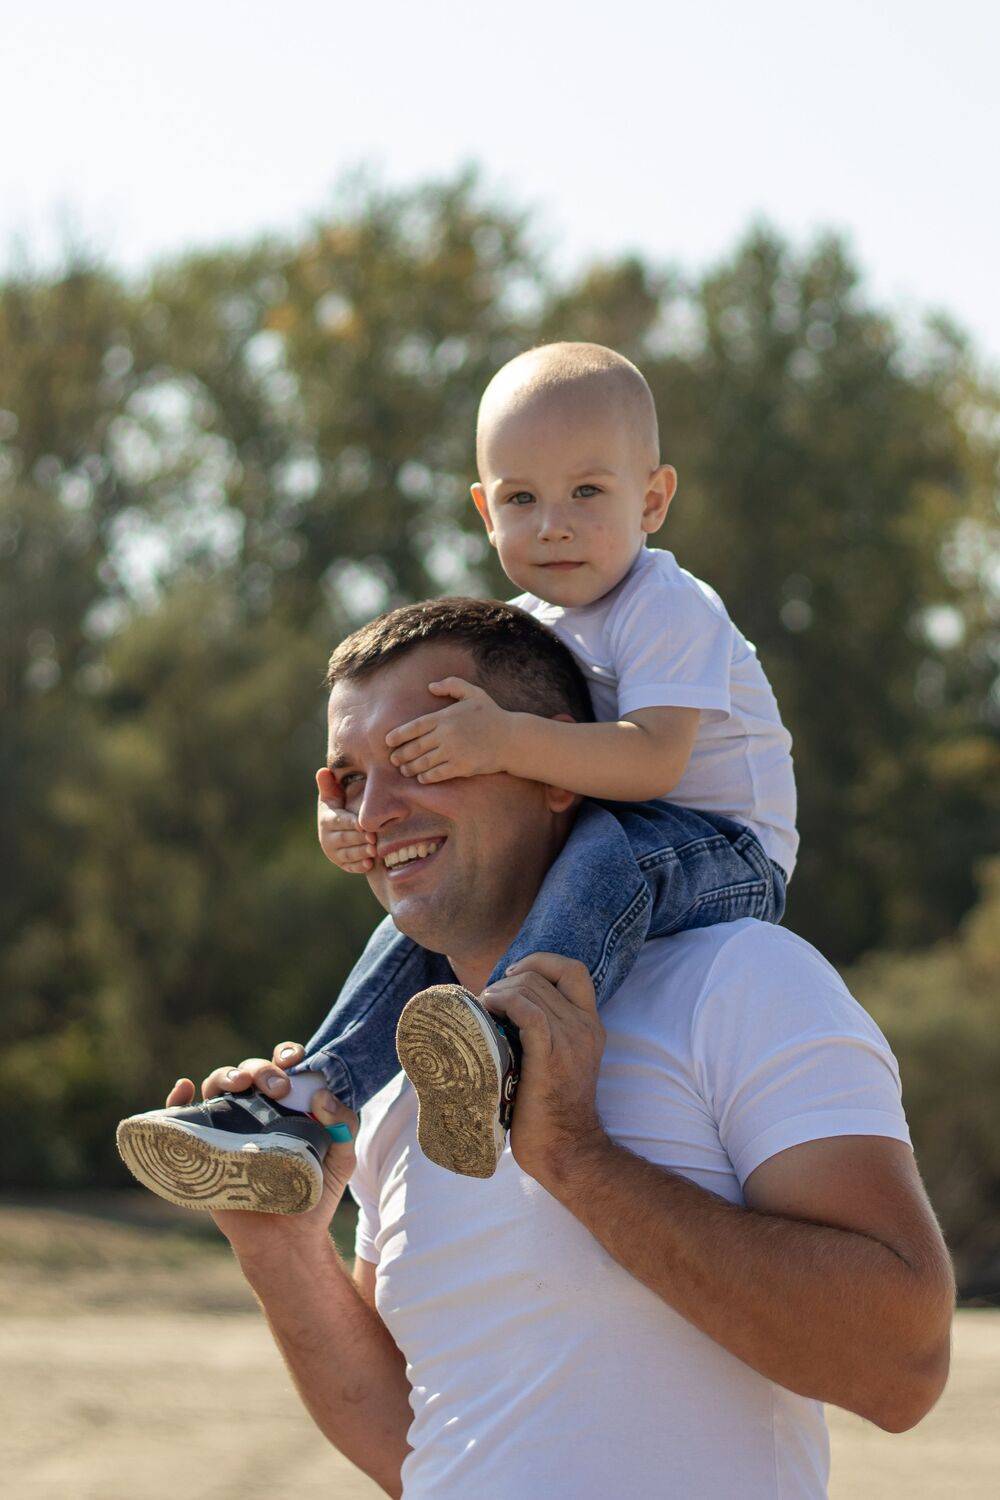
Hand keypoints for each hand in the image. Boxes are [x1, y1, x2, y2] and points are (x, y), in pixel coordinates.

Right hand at [166, 1041, 357, 1258]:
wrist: (287, 1240)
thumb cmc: (315, 1194)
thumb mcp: (342, 1160)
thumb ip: (344, 1126)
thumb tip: (322, 1096)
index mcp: (289, 1103)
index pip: (284, 1065)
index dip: (287, 1054)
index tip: (295, 1061)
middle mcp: (257, 1109)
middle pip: (251, 1070)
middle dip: (261, 1068)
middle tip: (278, 1087)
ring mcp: (229, 1126)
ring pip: (218, 1085)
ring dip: (226, 1075)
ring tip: (240, 1085)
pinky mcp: (206, 1147)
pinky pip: (183, 1117)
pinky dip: (178, 1097)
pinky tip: (184, 1088)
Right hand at [317, 767, 375, 872]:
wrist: (337, 829)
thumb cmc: (338, 807)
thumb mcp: (332, 796)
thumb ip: (328, 785)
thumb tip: (323, 771)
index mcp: (327, 820)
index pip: (339, 823)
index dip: (351, 824)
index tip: (364, 825)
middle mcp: (328, 839)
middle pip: (345, 840)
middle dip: (359, 840)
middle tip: (374, 839)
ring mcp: (335, 853)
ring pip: (348, 854)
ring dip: (361, 853)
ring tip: (374, 851)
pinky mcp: (342, 864)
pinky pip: (350, 867)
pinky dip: (359, 866)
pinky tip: (370, 864)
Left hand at [384, 676, 513, 782]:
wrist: (512, 739)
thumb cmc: (492, 715)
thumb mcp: (474, 693)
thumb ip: (452, 685)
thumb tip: (430, 686)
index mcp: (445, 717)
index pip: (413, 727)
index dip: (398, 735)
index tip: (388, 741)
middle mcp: (446, 734)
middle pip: (414, 747)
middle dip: (400, 755)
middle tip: (394, 760)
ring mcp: (453, 751)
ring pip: (422, 763)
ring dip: (410, 768)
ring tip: (405, 770)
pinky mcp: (461, 767)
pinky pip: (437, 774)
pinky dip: (426, 777)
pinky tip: (422, 777)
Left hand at [479, 953, 608, 1192]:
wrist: (565, 1149)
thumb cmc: (548, 1109)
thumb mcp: (556, 1060)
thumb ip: (543, 1032)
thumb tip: (499, 1009)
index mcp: (590, 1024)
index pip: (572, 969)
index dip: (539, 962)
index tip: (512, 978)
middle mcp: (585, 1027)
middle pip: (541, 977)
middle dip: (506, 982)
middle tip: (487, 1005)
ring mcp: (571, 1040)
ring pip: (530, 989)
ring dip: (499, 993)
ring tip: (484, 1012)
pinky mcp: (551, 1056)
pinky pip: (528, 1011)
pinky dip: (503, 1004)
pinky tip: (489, 1015)